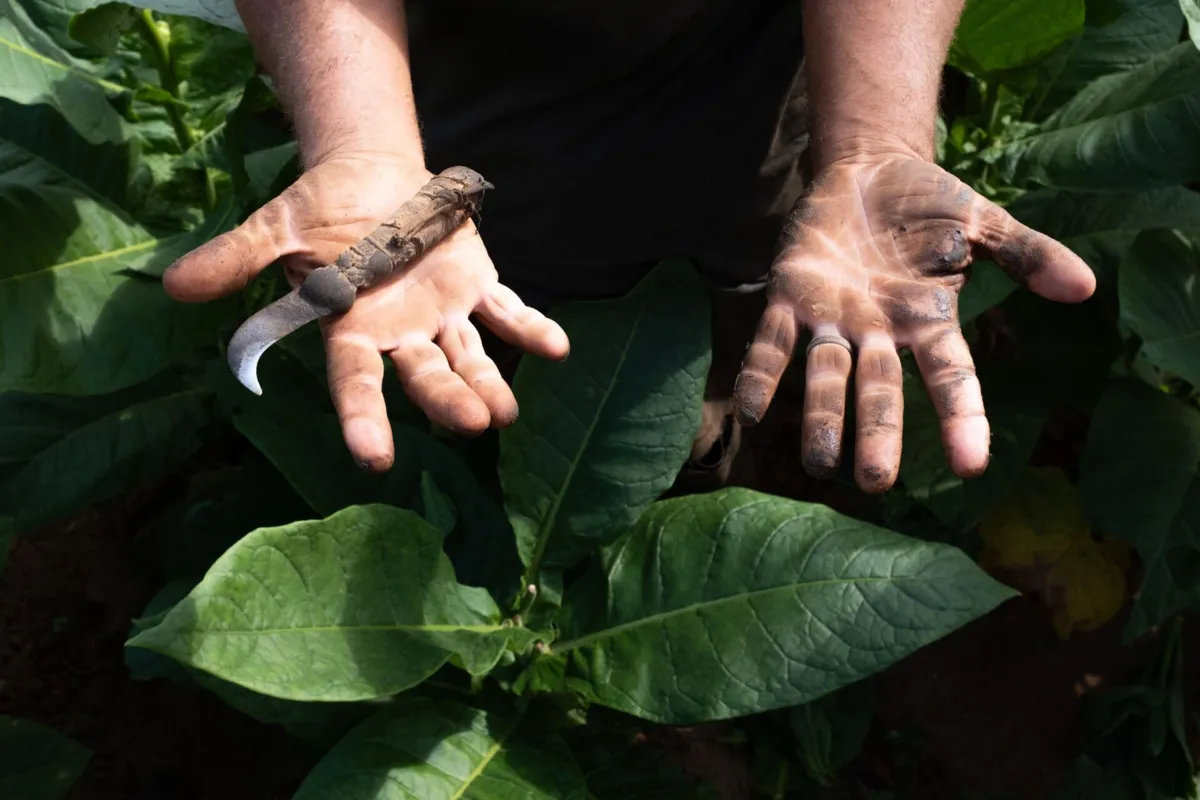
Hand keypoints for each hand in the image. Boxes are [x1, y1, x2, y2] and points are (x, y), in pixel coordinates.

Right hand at [163, 152, 568, 471]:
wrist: (370, 177)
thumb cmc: (320, 212)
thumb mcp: (273, 228)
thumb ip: (236, 258)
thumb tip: (173, 287)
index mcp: (350, 327)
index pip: (354, 381)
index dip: (364, 418)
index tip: (375, 458)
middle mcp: (400, 334)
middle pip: (423, 377)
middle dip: (445, 402)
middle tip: (470, 426)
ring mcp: (442, 316)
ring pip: (469, 359)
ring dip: (490, 384)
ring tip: (507, 414)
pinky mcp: (477, 288)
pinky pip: (508, 313)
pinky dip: (530, 329)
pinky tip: (557, 348)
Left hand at [733, 153, 1095, 492]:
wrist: (867, 168)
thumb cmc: (928, 203)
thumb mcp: (983, 221)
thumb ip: (1027, 253)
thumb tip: (1084, 286)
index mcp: (928, 321)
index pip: (952, 377)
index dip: (962, 419)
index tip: (971, 466)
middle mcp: (879, 332)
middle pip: (881, 391)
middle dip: (878, 434)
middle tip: (875, 481)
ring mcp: (833, 319)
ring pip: (827, 376)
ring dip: (822, 417)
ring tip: (819, 463)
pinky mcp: (791, 295)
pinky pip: (773, 341)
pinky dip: (762, 373)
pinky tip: (751, 408)